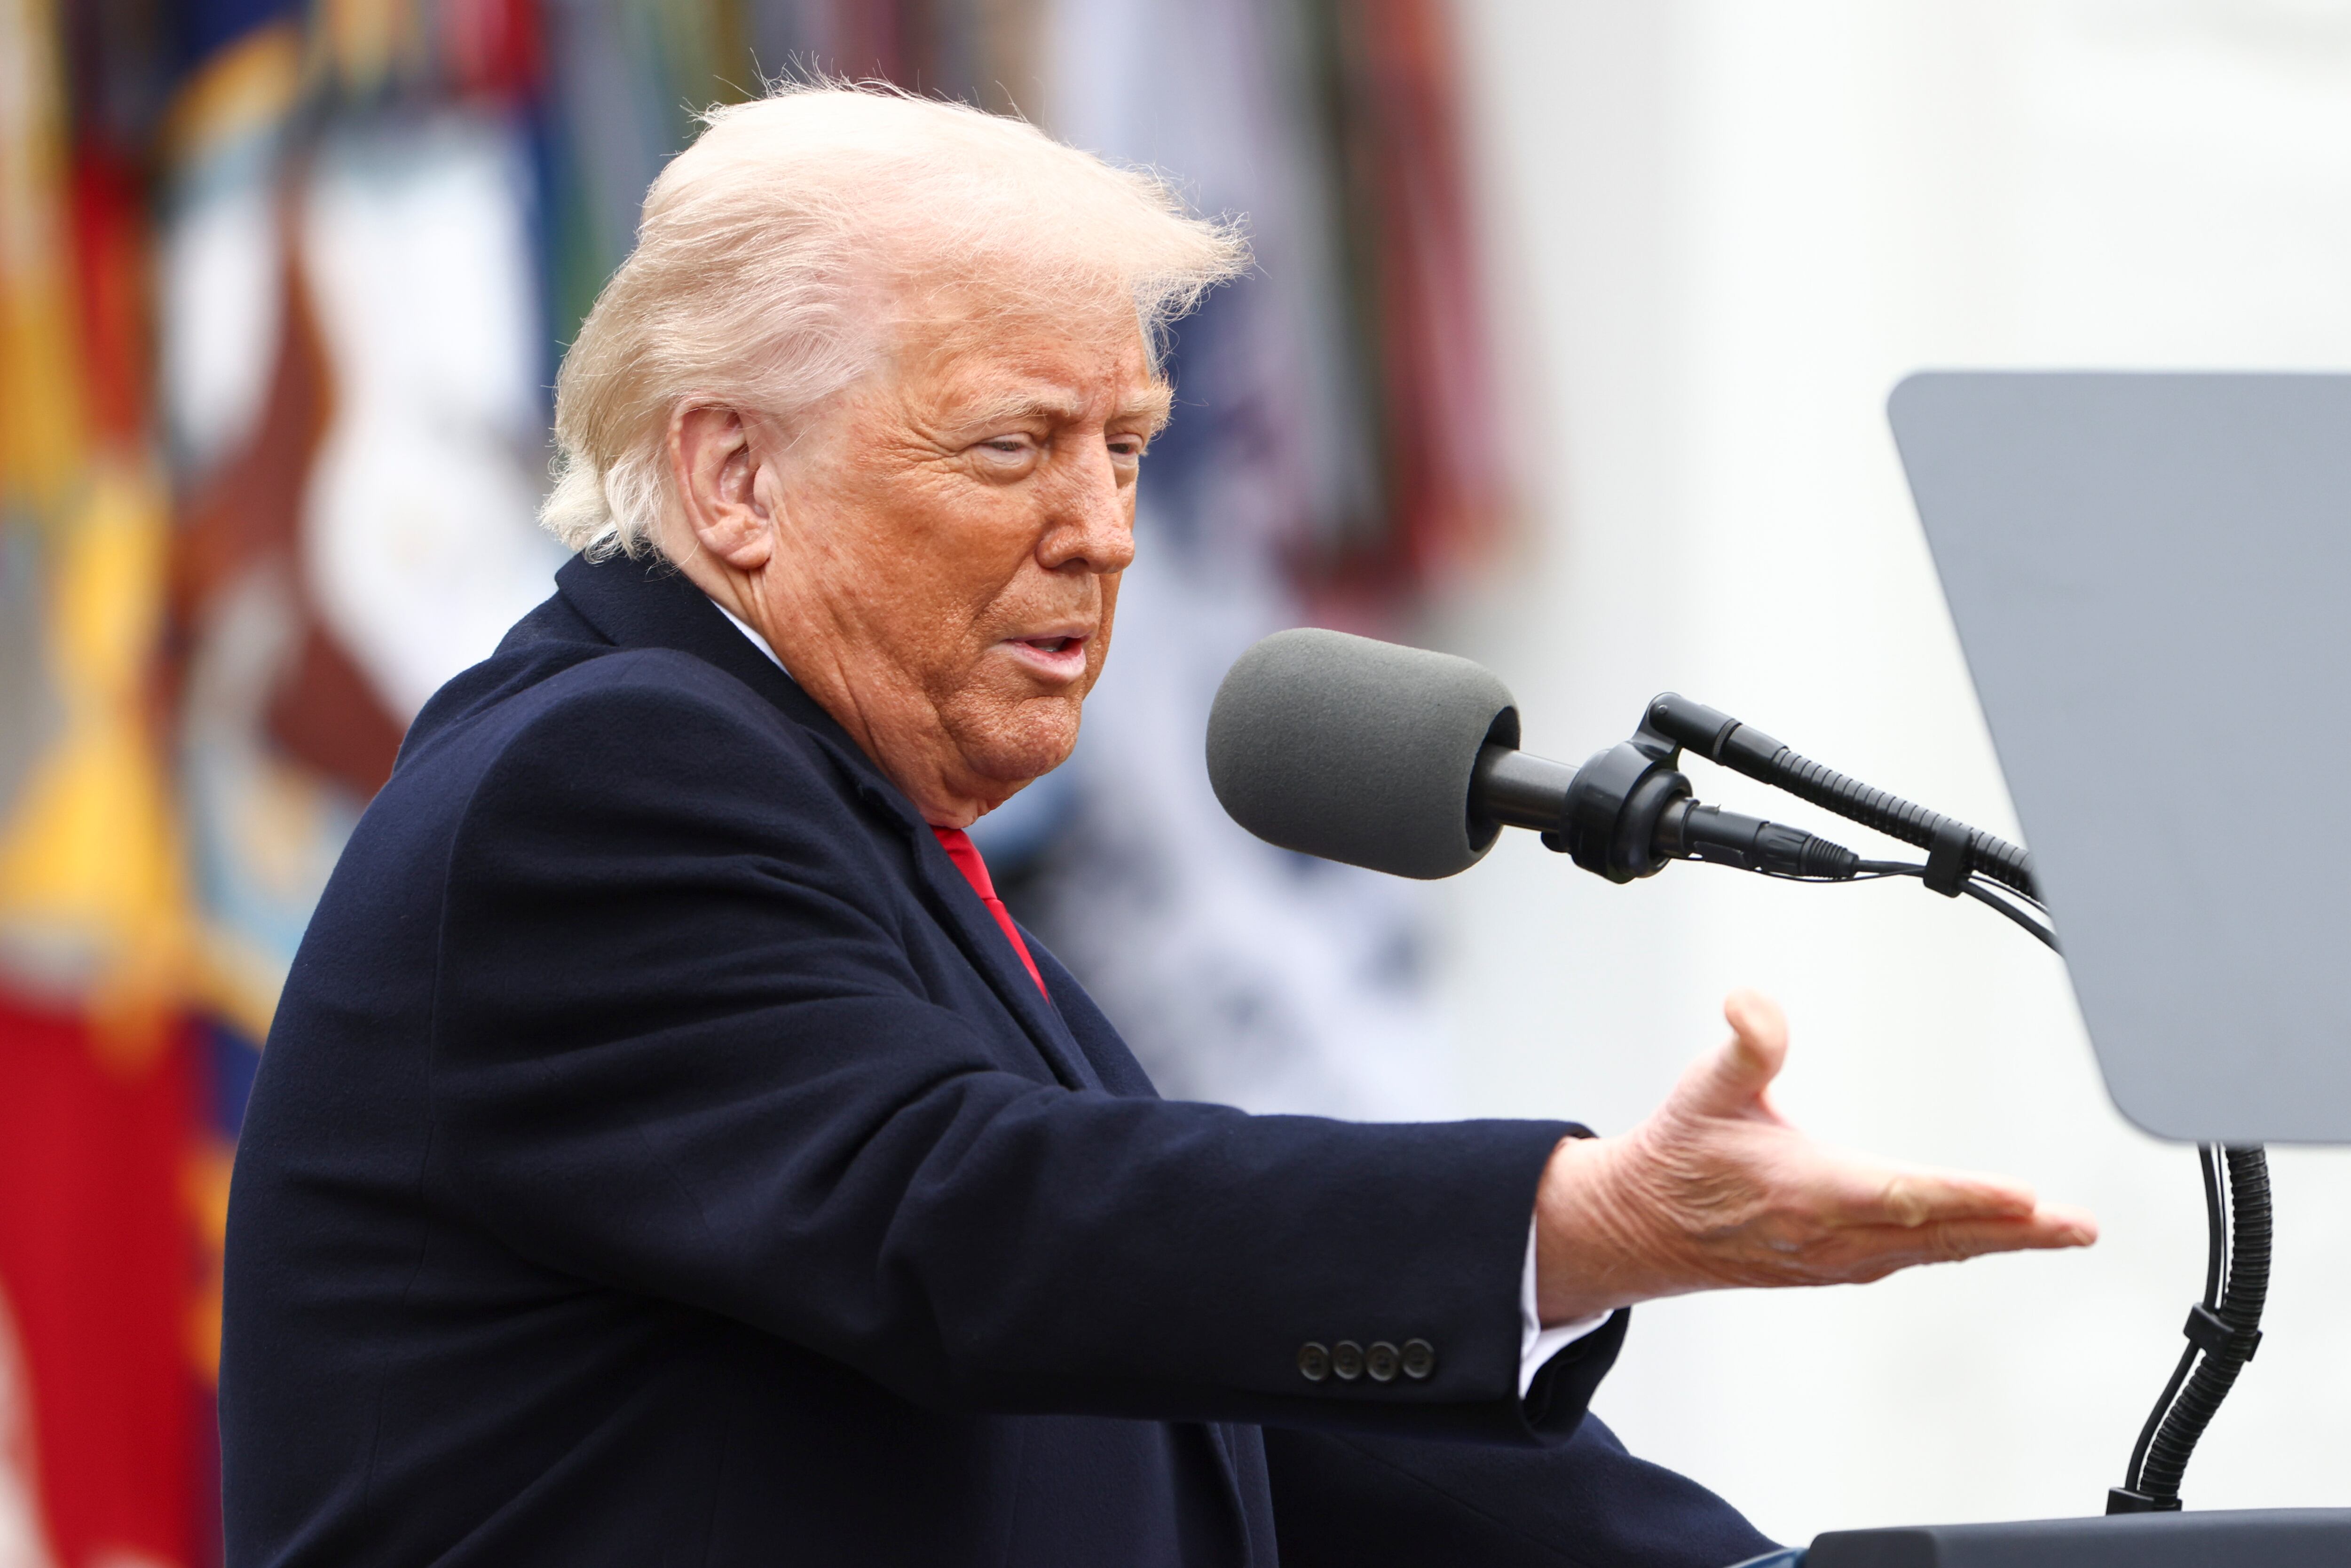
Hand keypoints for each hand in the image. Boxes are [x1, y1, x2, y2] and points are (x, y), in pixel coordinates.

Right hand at [1533, 990, 2096, 1323]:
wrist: (1642, 1225)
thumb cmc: (1680, 1157)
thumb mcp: (1704, 1088)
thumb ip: (1743, 1044)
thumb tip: (1753, 1005)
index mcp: (1805, 1190)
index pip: (1903, 1194)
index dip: (1966, 1196)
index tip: (2024, 1195)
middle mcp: (1830, 1235)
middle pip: (1939, 1234)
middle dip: (2015, 1230)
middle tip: (2075, 1225)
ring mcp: (1837, 1259)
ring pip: (1935, 1251)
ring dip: (2000, 1242)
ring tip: (2057, 1230)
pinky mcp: (1838, 1268)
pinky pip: (1916, 1259)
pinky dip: (1960, 1249)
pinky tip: (1989, 1239)